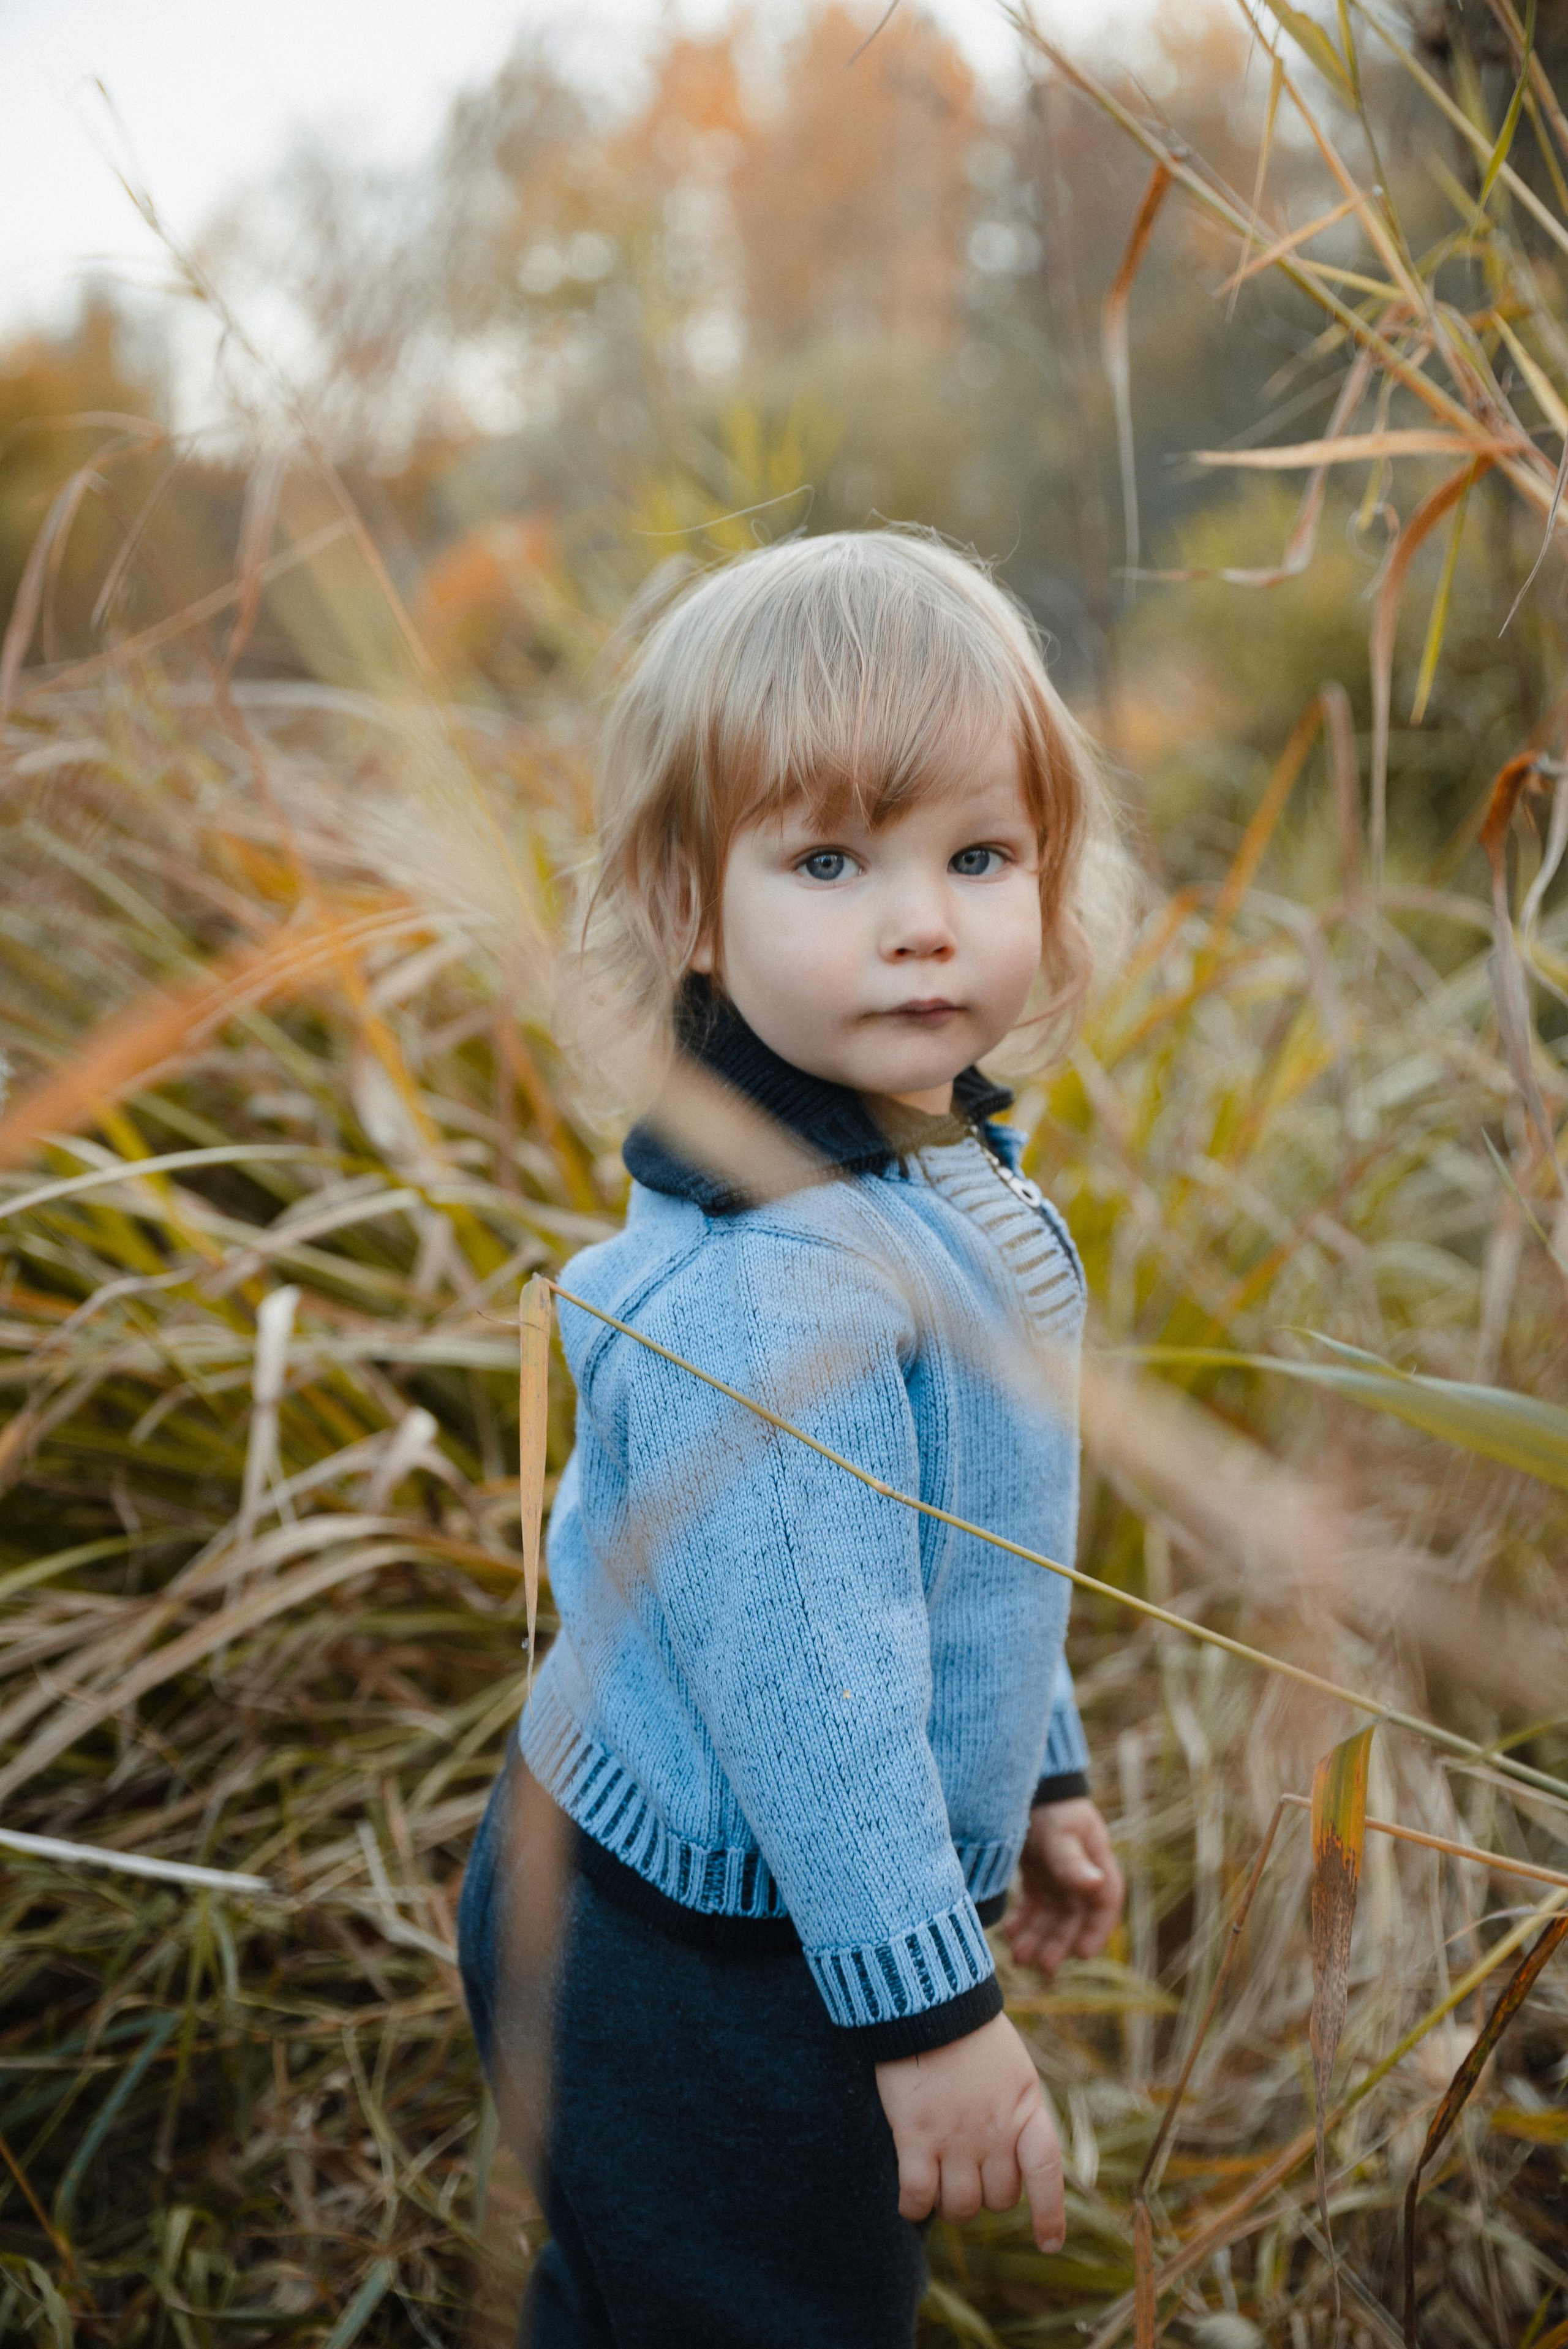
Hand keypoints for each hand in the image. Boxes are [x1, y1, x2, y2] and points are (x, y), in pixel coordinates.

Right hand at [874, 2011, 1063, 2250]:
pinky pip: (918, 2198)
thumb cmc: (970, 2032)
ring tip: (940, 2182)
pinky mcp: (915, 2136)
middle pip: (997, 2199)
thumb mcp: (1014, 2070)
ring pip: (961, 2207)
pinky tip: (911, 2200)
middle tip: (969, 2170)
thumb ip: (1018, 2113)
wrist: (926, 1999)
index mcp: (1025, 2110)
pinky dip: (914, 2207)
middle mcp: (994, 2132)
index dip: (1049, 2214)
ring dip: (951, 2204)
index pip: (1046, 2174)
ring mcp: (955, 2138)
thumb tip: (1014, 2157)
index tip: (1048, 2243)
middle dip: (985, 2194)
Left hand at [1001, 1797, 1124, 1977]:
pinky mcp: (1037, 1874)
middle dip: (1059, 1943)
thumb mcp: (1061, 1834)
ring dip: (1038, 1938)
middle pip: (1074, 1917)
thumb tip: (1095, 1886)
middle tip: (1042, 1968)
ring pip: (1051, 1917)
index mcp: (1097, 1863)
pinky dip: (1023, 1921)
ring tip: (1019, 1959)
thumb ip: (1073, 1861)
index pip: (1105, 1904)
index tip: (1082, 1954)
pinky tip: (1009, 1934)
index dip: (1096, 1931)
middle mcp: (1080, 1874)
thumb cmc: (1049, 1807)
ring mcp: (1058, 1876)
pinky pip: (1033, 1906)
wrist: (1024, 1783)